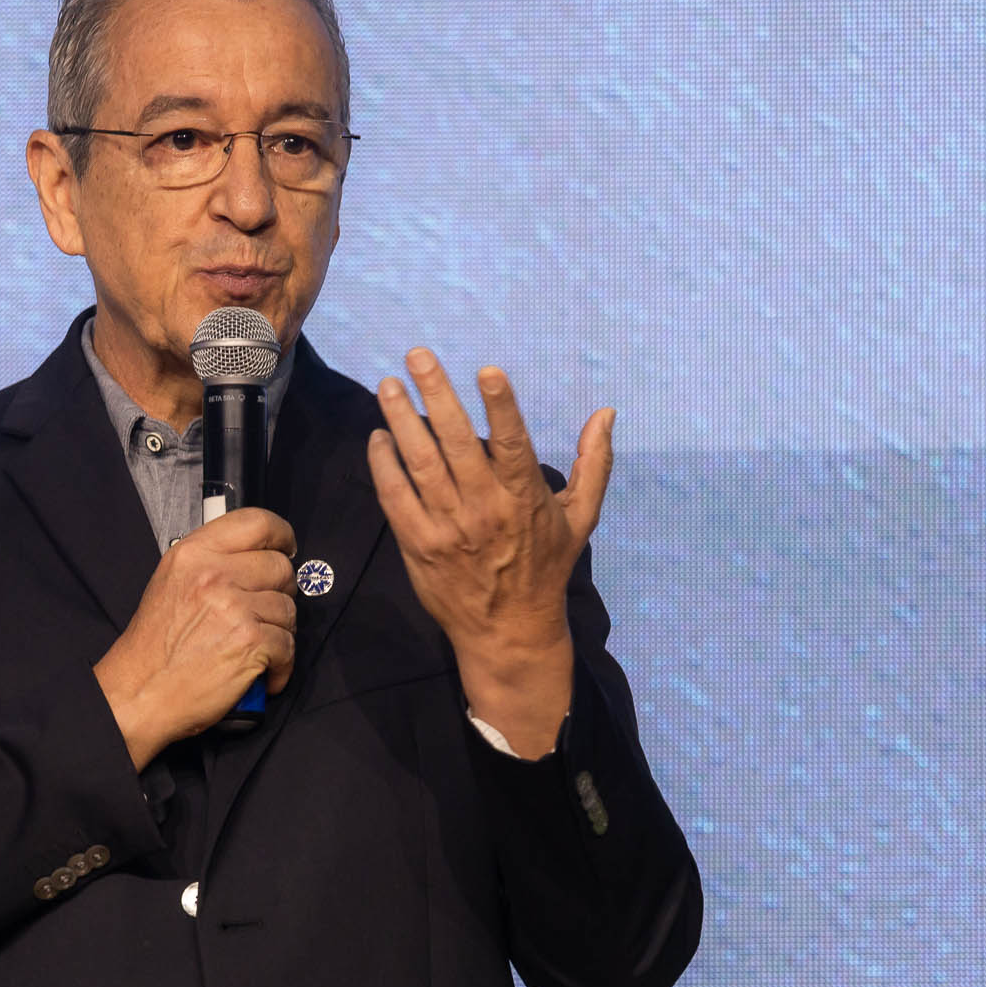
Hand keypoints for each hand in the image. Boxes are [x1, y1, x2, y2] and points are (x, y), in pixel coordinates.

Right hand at [94, 507, 298, 769]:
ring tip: (255, 647)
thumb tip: (255, 558)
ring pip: (288, 609)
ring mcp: (234, 608)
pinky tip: (261, 672)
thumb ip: (210, 563)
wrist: (139, 693)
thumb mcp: (170, 583)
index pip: (256, 523)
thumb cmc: (154, 647)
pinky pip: (288, 645)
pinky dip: (280, 665)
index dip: (281, 535)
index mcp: (193, 554)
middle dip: (280, 593)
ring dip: (279, 632)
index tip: (287, 548)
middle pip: (280, 568)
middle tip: (264, 613)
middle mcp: (213, 575)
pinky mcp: (250, 642)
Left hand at [367, 349, 613, 758]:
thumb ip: (595, 463)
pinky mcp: (418, 544)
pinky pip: (395, 497)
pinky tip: (379, 438)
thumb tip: (606, 413)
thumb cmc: (545, 567)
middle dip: (435, 394)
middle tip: (417, 355)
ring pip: (419, 463)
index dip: (500, 406)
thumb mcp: (581, 518)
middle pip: (454, 441)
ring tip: (389, 386)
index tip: (486, 370)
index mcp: (524, 496)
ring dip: (401, 420)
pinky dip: (384, 465)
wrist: (509, 630)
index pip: (511, 442)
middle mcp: (484, 508)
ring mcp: (448, 526)